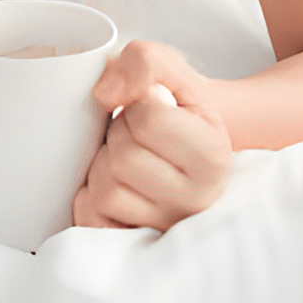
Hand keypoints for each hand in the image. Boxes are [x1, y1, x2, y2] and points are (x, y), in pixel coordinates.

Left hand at [72, 40, 230, 231]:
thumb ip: (143, 62)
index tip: (150, 110)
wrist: (184, 144)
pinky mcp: (133, 240)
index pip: (150, 120)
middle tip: (135, 135)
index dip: (137, 106)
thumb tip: (106, 93)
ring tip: (126, 158)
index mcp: (213, 154)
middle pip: (124, 158)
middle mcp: (197, 198)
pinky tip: (114, 183)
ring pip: (106, 190)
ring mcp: (166, 225)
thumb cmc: (173, 107)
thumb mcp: (170, 69)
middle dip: (118, 135)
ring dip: (103, 164)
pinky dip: (90, 195)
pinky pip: (91, 216)